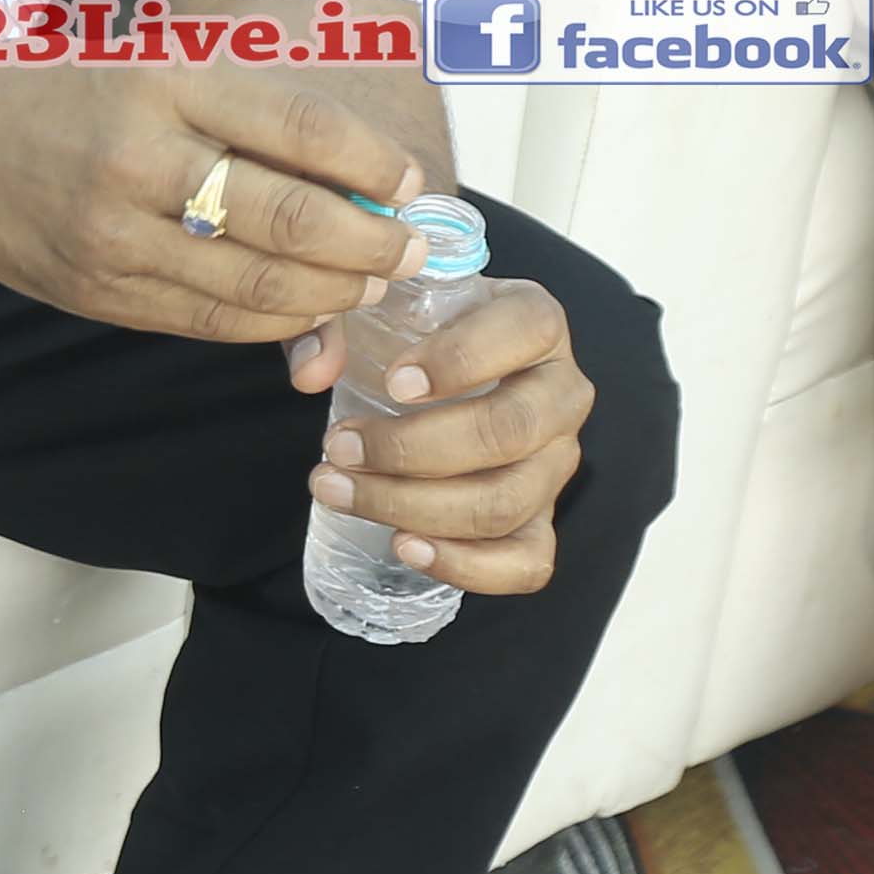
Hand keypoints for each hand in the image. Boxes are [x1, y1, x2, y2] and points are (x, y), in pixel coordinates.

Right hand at [0, 36, 442, 346]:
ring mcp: (110, 234)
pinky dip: (268, 321)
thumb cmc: (57, 86)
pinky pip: (206, 320)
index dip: (376, 165)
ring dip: (332, 293)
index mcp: (162, 80)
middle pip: (292, 218)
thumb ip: (241, 108)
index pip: (303, 129)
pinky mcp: (92, 291)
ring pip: (256, 283)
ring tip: (367, 285)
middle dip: (372, 244)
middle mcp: (138, 157)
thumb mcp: (148, 59)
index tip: (411, 183)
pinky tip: (300, 309)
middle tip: (411, 252)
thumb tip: (359, 170)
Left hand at [302, 271, 596, 597]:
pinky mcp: (542, 520)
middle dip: (412, 447)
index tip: (392, 382)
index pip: (526, 330)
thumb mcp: (383, 310)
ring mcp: (557, 464)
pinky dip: (466, 564)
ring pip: (505, 501)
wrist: (439, 386)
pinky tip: (404, 546)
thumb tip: (311, 373)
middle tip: (340, 447)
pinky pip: (528, 561)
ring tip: (341, 491)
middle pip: (508, 430)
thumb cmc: (414, 339)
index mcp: (538, 323)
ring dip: (413, 506)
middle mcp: (561, 393)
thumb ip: (338, 325)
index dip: (459, 359)